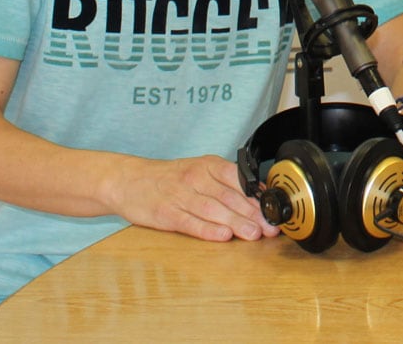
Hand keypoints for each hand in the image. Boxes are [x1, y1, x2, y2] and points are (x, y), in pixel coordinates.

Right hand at [109, 153, 278, 241]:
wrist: (128, 179)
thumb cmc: (170, 177)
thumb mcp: (200, 170)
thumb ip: (227, 182)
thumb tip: (259, 195)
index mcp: (208, 165)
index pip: (239, 180)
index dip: (258, 197)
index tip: (274, 211)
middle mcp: (196, 178)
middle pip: (229, 197)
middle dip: (253, 214)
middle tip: (270, 228)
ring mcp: (180, 196)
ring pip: (213, 210)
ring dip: (236, 223)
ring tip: (254, 234)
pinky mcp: (166, 214)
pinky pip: (190, 223)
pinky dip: (208, 230)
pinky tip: (223, 236)